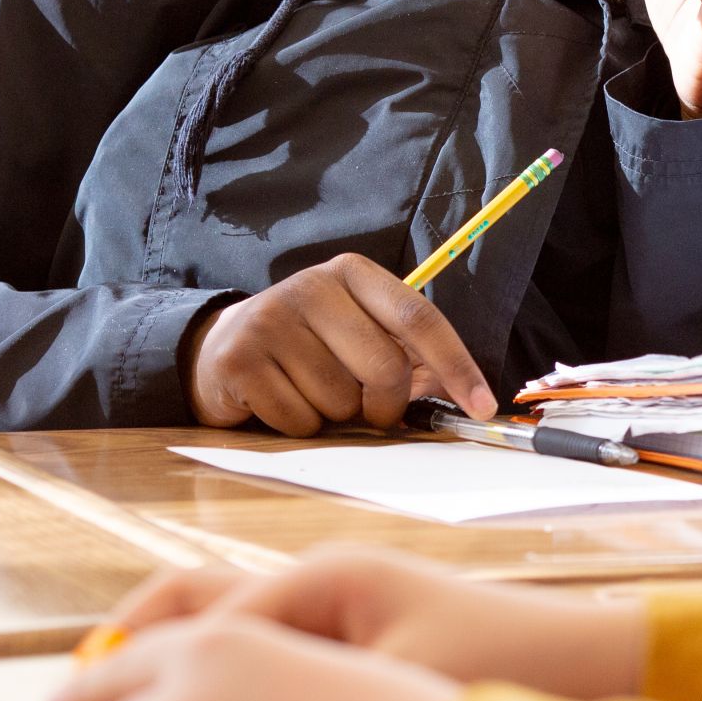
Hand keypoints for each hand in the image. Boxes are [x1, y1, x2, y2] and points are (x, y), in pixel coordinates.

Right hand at [103, 546, 648, 700]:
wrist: (584, 663)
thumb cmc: (496, 662)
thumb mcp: (389, 678)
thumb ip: (302, 683)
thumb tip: (216, 692)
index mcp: (329, 576)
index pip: (211, 614)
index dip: (144, 657)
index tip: (86, 698)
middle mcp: (328, 580)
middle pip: (207, 600)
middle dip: (140, 641)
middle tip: (73, 689)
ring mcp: (343, 607)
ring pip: (234, 626)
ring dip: (180, 660)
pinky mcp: (360, 638)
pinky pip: (273, 649)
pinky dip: (227, 674)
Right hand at [184, 253, 495, 435]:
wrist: (219, 349)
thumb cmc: (307, 347)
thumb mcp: (356, 334)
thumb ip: (406, 356)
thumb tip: (464, 394)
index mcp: (353, 274)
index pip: (419, 317)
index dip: (456, 365)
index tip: (482, 405)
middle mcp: (312, 286)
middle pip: (385, 368)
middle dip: (384, 405)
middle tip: (366, 409)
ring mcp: (271, 319)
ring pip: (341, 400)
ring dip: (334, 416)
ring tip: (308, 392)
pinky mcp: (240, 358)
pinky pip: (299, 420)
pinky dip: (298, 427)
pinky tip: (279, 401)